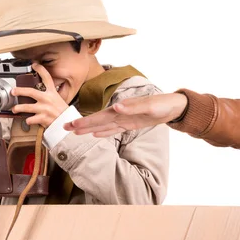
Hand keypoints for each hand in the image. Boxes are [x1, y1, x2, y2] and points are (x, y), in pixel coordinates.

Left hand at [11, 63, 68, 127]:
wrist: (67, 122)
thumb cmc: (62, 112)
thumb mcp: (58, 100)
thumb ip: (48, 96)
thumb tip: (36, 94)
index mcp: (52, 93)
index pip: (47, 78)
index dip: (40, 70)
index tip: (34, 65)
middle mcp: (47, 99)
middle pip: (31, 91)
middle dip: (20, 91)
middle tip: (13, 91)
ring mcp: (44, 108)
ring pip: (27, 107)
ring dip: (18, 108)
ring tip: (14, 109)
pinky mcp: (43, 118)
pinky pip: (30, 119)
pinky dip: (28, 120)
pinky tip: (27, 120)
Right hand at [64, 93, 187, 136]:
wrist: (174, 107)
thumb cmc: (163, 104)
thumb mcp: (150, 106)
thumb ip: (133, 107)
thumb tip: (116, 107)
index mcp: (122, 109)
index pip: (100, 117)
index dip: (85, 122)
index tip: (72, 125)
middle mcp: (120, 114)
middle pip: (97, 121)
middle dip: (81, 125)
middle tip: (65, 129)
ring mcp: (124, 119)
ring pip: (103, 126)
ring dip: (89, 129)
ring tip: (75, 133)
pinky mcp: (130, 125)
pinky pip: (113, 130)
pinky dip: (104, 132)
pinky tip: (95, 135)